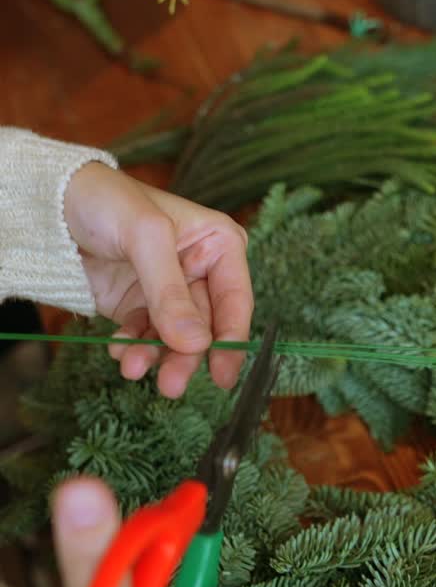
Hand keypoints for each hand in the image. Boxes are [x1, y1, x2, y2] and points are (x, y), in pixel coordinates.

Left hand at [64, 161, 252, 397]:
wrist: (50, 204)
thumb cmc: (106, 200)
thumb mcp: (144, 237)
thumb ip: (170, 291)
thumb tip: (197, 343)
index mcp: (218, 244)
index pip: (234, 300)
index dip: (231, 339)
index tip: (222, 375)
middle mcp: (199, 272)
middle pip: (204, 327)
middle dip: (185, 356)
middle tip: (170, 385)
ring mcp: (168, 293)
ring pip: (173, 338)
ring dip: (154, 356)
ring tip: (131, 366)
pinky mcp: (137, 307)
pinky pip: (143, 337)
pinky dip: (132, 347)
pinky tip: (118, 350)